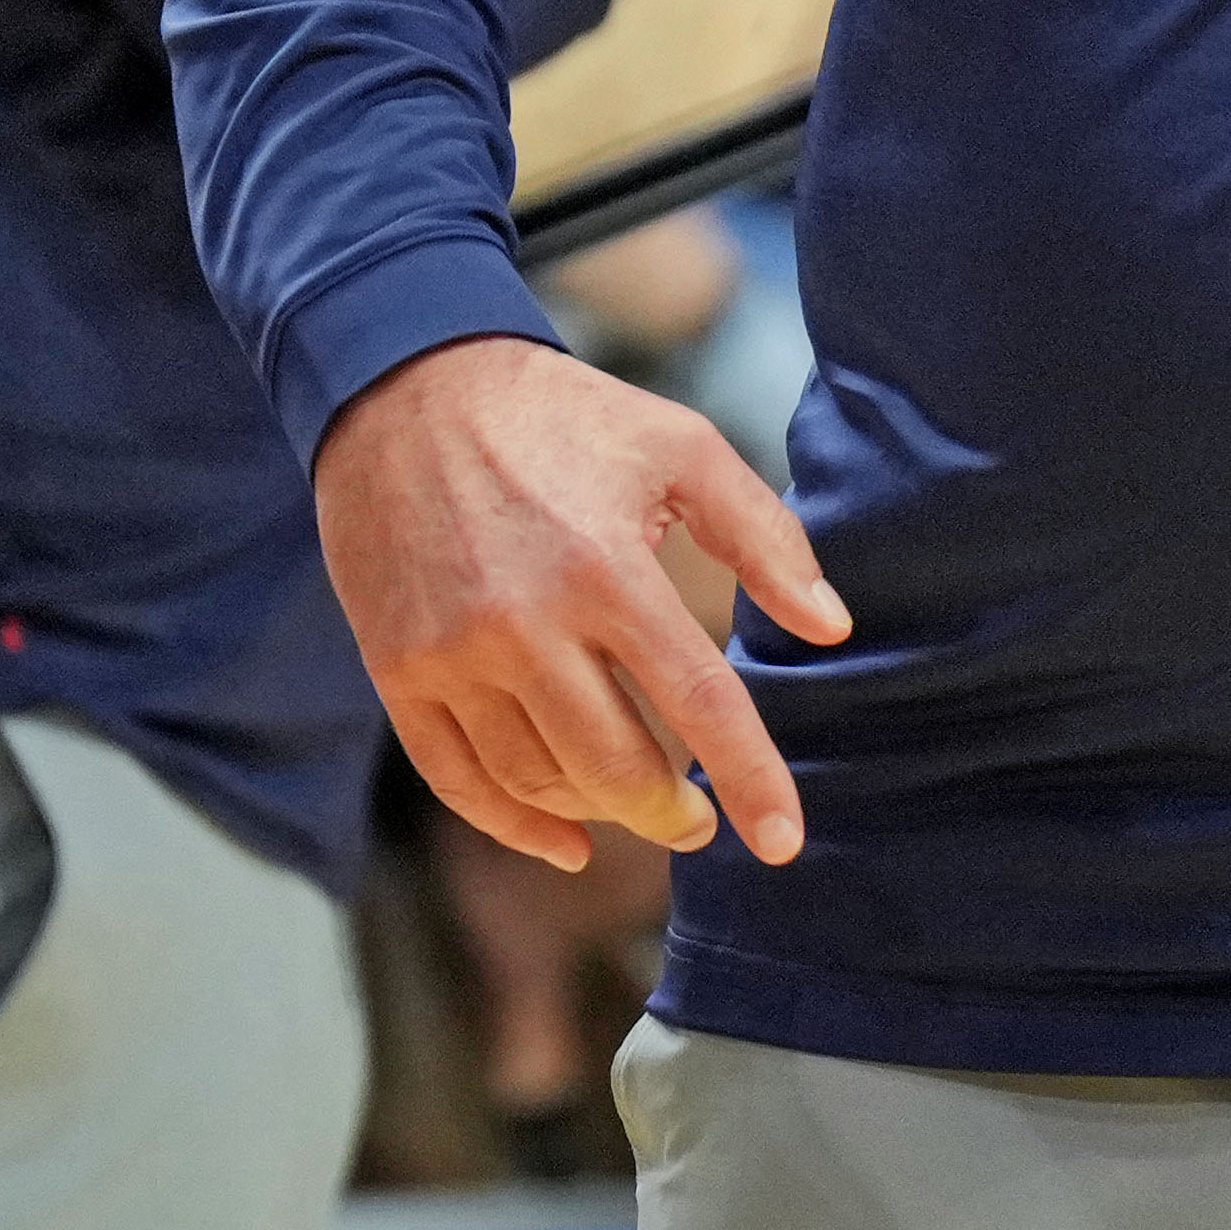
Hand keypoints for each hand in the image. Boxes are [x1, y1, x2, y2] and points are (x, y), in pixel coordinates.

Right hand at [318, 330, 850, 871]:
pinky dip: (513, 825)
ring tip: (641, 807)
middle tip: (700, 820)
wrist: (405, 389)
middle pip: (612, 767)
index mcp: (606, 569)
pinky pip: (457, 778)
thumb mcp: (680, 446)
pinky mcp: (399, 669)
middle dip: (672, 814)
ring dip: (601, 815)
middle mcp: (523, 624)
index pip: (698, 702)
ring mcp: (451, 654)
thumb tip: (831, 629)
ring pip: (538, 781)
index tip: (783, 840)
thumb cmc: (561, 416)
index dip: (748, 780)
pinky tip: (564, 840)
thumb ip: (764, 538)